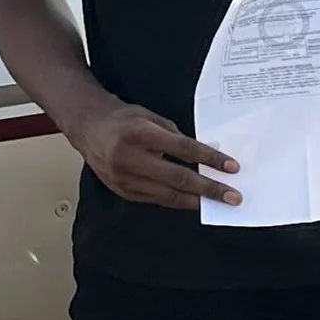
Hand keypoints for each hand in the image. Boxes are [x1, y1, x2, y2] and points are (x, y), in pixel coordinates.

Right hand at [74, 92, 240, 208]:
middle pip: (178, 178)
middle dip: (209, 189)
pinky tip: (193, 201)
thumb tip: (202, 156)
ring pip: (167, 195)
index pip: (183, 149)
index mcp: (140, 133)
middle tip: (232, 196)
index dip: (209, 159)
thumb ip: (175, 135)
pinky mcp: (122, 190)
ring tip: (218, 202)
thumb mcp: (150, 116)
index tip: (231, 167)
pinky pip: (156, 200)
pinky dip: (177, 201)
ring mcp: (124, 178)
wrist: (87, 127)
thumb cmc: (122, 118)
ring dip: (196, 200)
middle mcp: (130, 157)